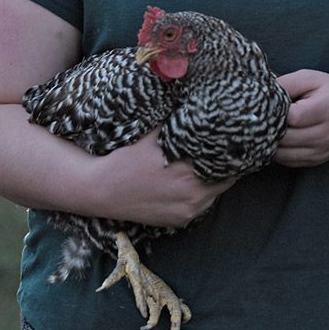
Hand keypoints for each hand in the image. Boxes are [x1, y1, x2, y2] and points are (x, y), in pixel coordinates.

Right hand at [90, 129, 235, 226]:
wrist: (101, 190)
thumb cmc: (127, 158)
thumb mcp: (153, 134)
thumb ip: (178, 125)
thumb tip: (197, 107)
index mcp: (189, 172)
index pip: (225, 161)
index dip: (227, 149)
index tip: (227, 139)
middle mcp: (193, 196)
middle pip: (224, 179)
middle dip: (222, 165)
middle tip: (221, 151)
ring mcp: (187, 212)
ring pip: (214, 194)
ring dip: (212, 181)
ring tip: (205, 165)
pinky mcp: (179, 222)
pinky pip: (200, 206)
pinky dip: (200, 194)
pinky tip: (191, 182)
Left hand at [273, 70, 328, 166]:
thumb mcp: (312, 78)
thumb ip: (288, 83)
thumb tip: (264, 96)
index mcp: (327, 109)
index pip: (293, 117)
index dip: (277, 111)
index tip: (271, 103)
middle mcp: (325, 134)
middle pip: (285, 138)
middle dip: (270, 127)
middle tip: (264, 116)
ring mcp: (321, 150)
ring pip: (283, 153)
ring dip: (271, 141)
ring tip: (270, 126)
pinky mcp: (316, 160)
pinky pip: (287, 161)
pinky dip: (278, 151)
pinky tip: (278, 137)